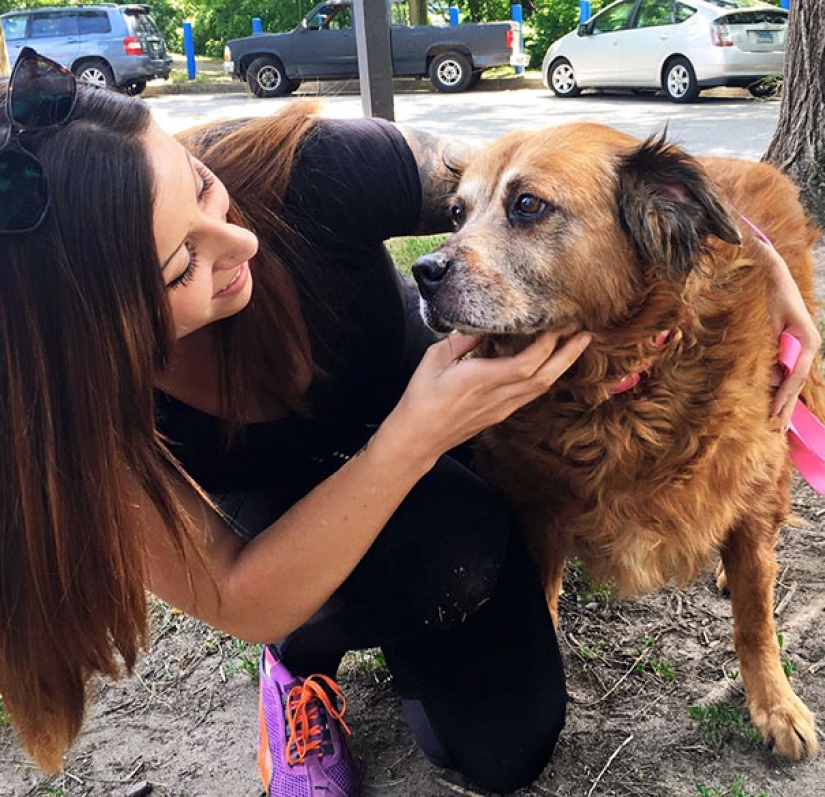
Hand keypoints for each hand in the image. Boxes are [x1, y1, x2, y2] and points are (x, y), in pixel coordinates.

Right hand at [382, 326, 591, 466]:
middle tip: (584, 333)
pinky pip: (530, 394)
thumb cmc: (421, 398)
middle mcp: (497, 396)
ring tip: (576, 346)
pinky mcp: (499, 415)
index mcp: (482, 379)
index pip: (527, 362)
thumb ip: (464, 340)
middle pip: (544, 376)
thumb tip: (485, 326)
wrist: (418, 437)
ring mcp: (501, 408)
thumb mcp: (435, 359)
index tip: (559, 323)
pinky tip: (550, 365)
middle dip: (567, 354)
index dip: (547, 344)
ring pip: (541, 387)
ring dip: (562, 366)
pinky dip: (545, 376)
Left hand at [762, 242, 821, 429]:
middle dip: (784, 408)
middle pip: (795, 385)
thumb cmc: (770, 286)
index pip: (795, 375)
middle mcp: (805, 348)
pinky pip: (784, 377)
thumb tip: (765, 335)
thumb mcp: (770, 302)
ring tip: (774, 430)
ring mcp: (798, 352)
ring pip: (790, 384)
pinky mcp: (787, 353)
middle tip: (773, 433)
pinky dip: (778, 395)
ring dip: (782, 406)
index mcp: (804, 339)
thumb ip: (769, 318)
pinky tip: (772, 411)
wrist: (773, 274)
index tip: (774, 415)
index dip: (784, 397)